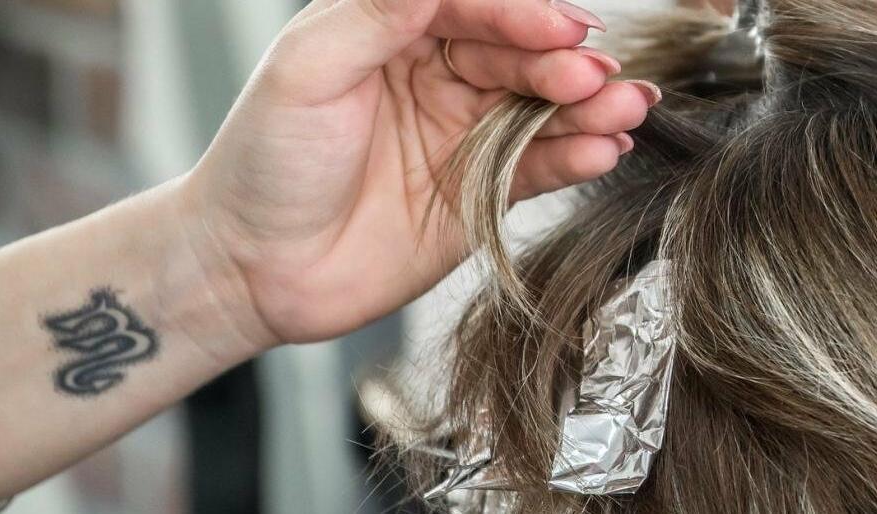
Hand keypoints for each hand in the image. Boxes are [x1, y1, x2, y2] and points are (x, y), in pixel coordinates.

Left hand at [181, 0, 657, 344]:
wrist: (249, 269)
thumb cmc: (263, 162)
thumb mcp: (308, 70)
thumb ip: (379, 12)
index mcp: (394, 30)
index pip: (474, 6)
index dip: (522, 13)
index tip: (561, 27)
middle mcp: (438, 75)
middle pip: (520, 55)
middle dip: (564, 63)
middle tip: (596, 75)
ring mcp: (465, 135)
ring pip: (542, 108)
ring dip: (589, 107)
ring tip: (626, 109)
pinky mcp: (483, 194)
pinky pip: (541, 168)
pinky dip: (577, 157)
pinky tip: (604, 150)